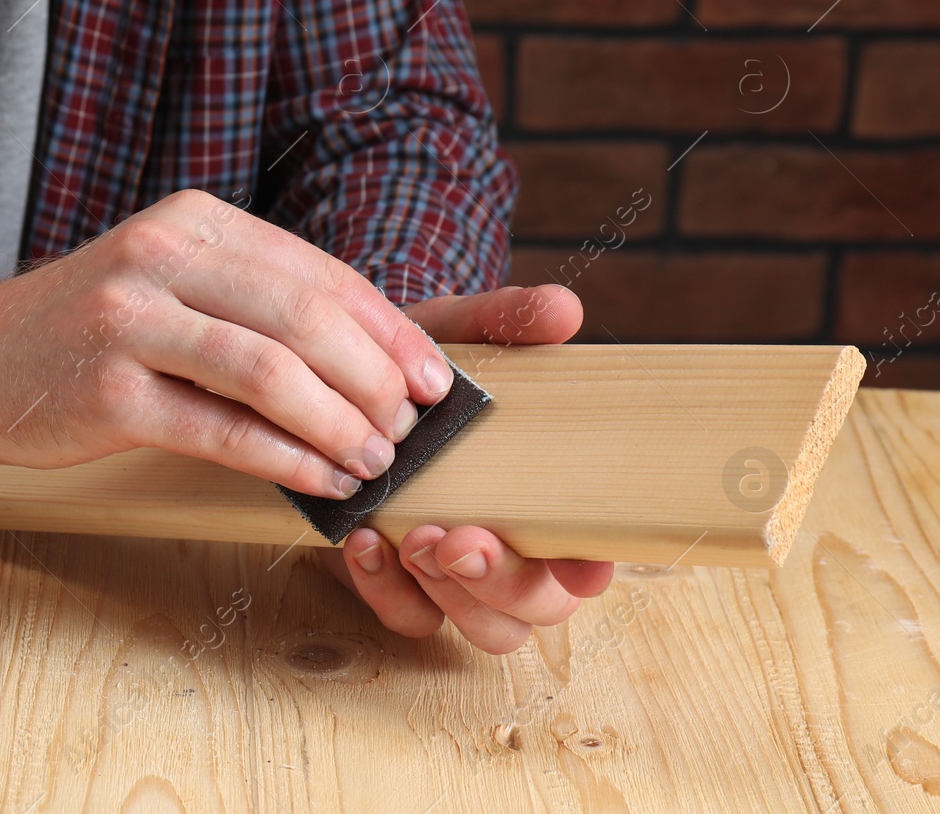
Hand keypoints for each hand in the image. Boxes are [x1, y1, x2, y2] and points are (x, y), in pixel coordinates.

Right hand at [0, 189, 454, 499]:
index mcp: (192, 221)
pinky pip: (219, 427)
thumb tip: (367, 360)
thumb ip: (251, 306)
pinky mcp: (105, 390)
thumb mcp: (164, 286)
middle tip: (413, 426)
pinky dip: (284, 458)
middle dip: (377, 377)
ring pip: (270, 369)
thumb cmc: (78, 332)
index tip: (438, 378)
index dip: (390, 328)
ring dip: (339, 422)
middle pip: (306, 315)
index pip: (319, 271)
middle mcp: (162, 254)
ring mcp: (128, 318)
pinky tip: (320, 481)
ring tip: (377, 461)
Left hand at [315, 284, 616, 652]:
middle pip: (540, 609)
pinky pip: (407, 617)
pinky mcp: (399, 582)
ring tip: (411, 540)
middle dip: (502, 584)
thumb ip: (508, 321)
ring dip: (449, 596)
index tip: (573, 558)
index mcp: (549, 500)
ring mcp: (457, 575)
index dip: (588, 568)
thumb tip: (563, 310)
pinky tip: (362, 540)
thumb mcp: (461, 333)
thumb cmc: (425, 367)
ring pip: (483, 629)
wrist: (347, 378)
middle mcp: (514, 549)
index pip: (592, 557)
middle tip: (457, 540)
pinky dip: (385, 590)